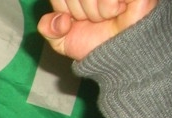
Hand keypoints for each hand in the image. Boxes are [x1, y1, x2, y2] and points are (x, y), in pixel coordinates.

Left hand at [38, 0, 156, 60]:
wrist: (123, 57)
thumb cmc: (96, 45)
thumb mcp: (62, 41)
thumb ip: (48, 28)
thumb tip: (59, 18)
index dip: (63, 8)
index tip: (74, 19)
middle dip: (79, 11)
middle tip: (94, 19)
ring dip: (95, 12)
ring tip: (107, 17)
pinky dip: (109, 7)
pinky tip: (119, 11)